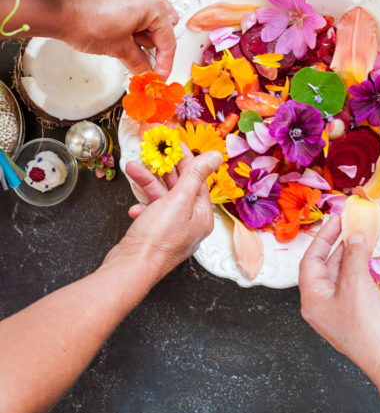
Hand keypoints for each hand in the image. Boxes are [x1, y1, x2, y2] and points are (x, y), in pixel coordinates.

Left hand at [60, 0, 178, 78]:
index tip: (160, 76)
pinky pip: (139, 7)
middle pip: (164, 25)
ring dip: (144, 33)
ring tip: (125, 43)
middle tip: (142, 57)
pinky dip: (136, 22)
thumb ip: (139, 63)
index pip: (168, 40)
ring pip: (152, 16)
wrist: (60, 10)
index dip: (164, 63)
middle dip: (155, 44)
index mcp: (153, 6)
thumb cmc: (86, 22)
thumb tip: (147, 73)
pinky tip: (122, 33)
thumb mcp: (119, 49)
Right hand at [106, 149, 222, 279]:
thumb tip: (215, 156)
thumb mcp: (179, 199)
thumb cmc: (158, 238)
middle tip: (154, 151)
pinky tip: (135, 209)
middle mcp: (191, 223)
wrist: (131, 268)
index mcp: (202, 216)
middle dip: (164, 169)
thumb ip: (196, 175)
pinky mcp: (155, 236)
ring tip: (133, 168)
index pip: (199, 180)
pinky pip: (151, 214)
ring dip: (147, 183)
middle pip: (180, 187)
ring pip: (162, 198)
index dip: (186, 160)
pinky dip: (143, 207)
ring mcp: (172, 231)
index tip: (174, 145)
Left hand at [298, 215, 379, 377]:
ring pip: (347, 275)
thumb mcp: (356, 282)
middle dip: (343, 246)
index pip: (311, 260)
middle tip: (355, 226)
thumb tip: (356, 237)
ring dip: (359, 257)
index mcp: (313, 299)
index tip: (337, 220)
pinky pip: (361, 286)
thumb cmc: (367, 326)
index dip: (323, 237)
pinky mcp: (361, 315)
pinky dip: (370, 272)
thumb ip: (354, 254)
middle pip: (328, 266)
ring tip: (370, 241)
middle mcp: (324, 306)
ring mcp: (343, 311)